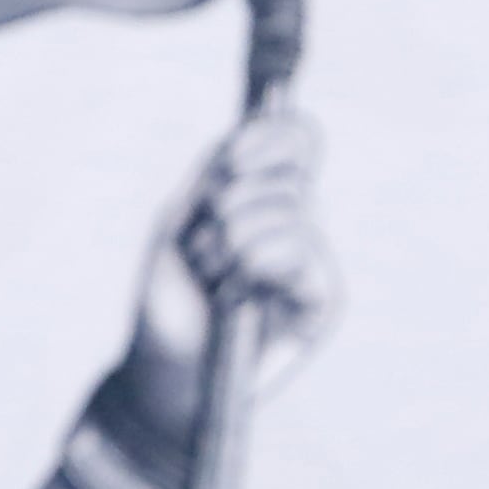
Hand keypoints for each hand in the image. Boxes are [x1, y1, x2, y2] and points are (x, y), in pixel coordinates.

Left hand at [114, 103, 336, 456]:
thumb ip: (217, 170)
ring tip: (214, 278)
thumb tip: (255, 121)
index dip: (271, 136)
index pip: (296, 141)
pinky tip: (238, 294)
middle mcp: (296, 222)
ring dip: (232, 241)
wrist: (166, 368)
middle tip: (202, 250)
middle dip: (229, 204)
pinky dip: (256, 265)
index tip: (228, 157)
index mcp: (264, 195)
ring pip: (293, 211)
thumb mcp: (180, 220)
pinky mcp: (322, 298)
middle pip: (290, 173)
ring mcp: (312, 260)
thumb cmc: (169, 296)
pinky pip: (300, 254)